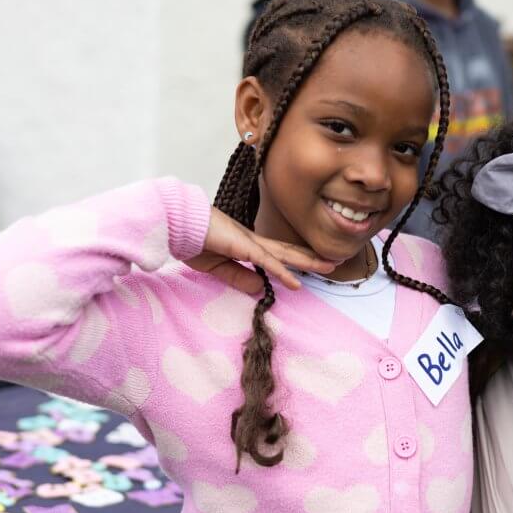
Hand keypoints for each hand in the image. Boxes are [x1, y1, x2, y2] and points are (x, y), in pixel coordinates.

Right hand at [184, 207, 335, 292]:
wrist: (177, 224)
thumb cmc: (192, 240)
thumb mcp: (218, 267)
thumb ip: (239, 277)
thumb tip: (260, 288)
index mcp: (247, 244)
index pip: (279, 252)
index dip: (297, 258)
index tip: (314, 263)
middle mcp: (253, 240)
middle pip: (289, 251)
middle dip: (312, 257)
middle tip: (335, 261)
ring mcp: (249, 241)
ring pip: (285, 253)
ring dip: (308, 261)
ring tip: (330, 266)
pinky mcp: (242, 246)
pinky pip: (266, 262)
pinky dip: (282, 273)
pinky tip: (297, 282)